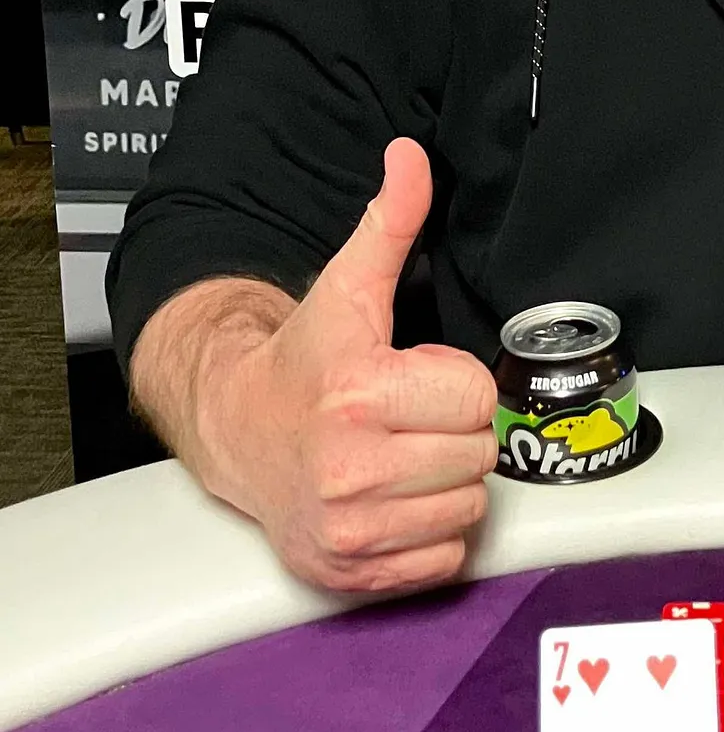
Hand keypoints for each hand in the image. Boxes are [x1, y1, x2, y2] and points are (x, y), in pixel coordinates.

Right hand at [195, 138, 499, 592]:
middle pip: (478, 454)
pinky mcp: (352, 574)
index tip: (414, 378)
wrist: (237, 432)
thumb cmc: (303, 362)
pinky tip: (392, 500)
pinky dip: (428, 534)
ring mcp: (350, 530)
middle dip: (452, 432)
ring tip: (398, 456)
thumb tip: (411, 157)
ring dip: (444, 483)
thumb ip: (389, 222)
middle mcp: (350, 469)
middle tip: (406, 419)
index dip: (453, 383)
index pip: (476, 397)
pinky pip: (444, 557)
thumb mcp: (347, 287)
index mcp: (357, 395)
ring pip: (467, 507)